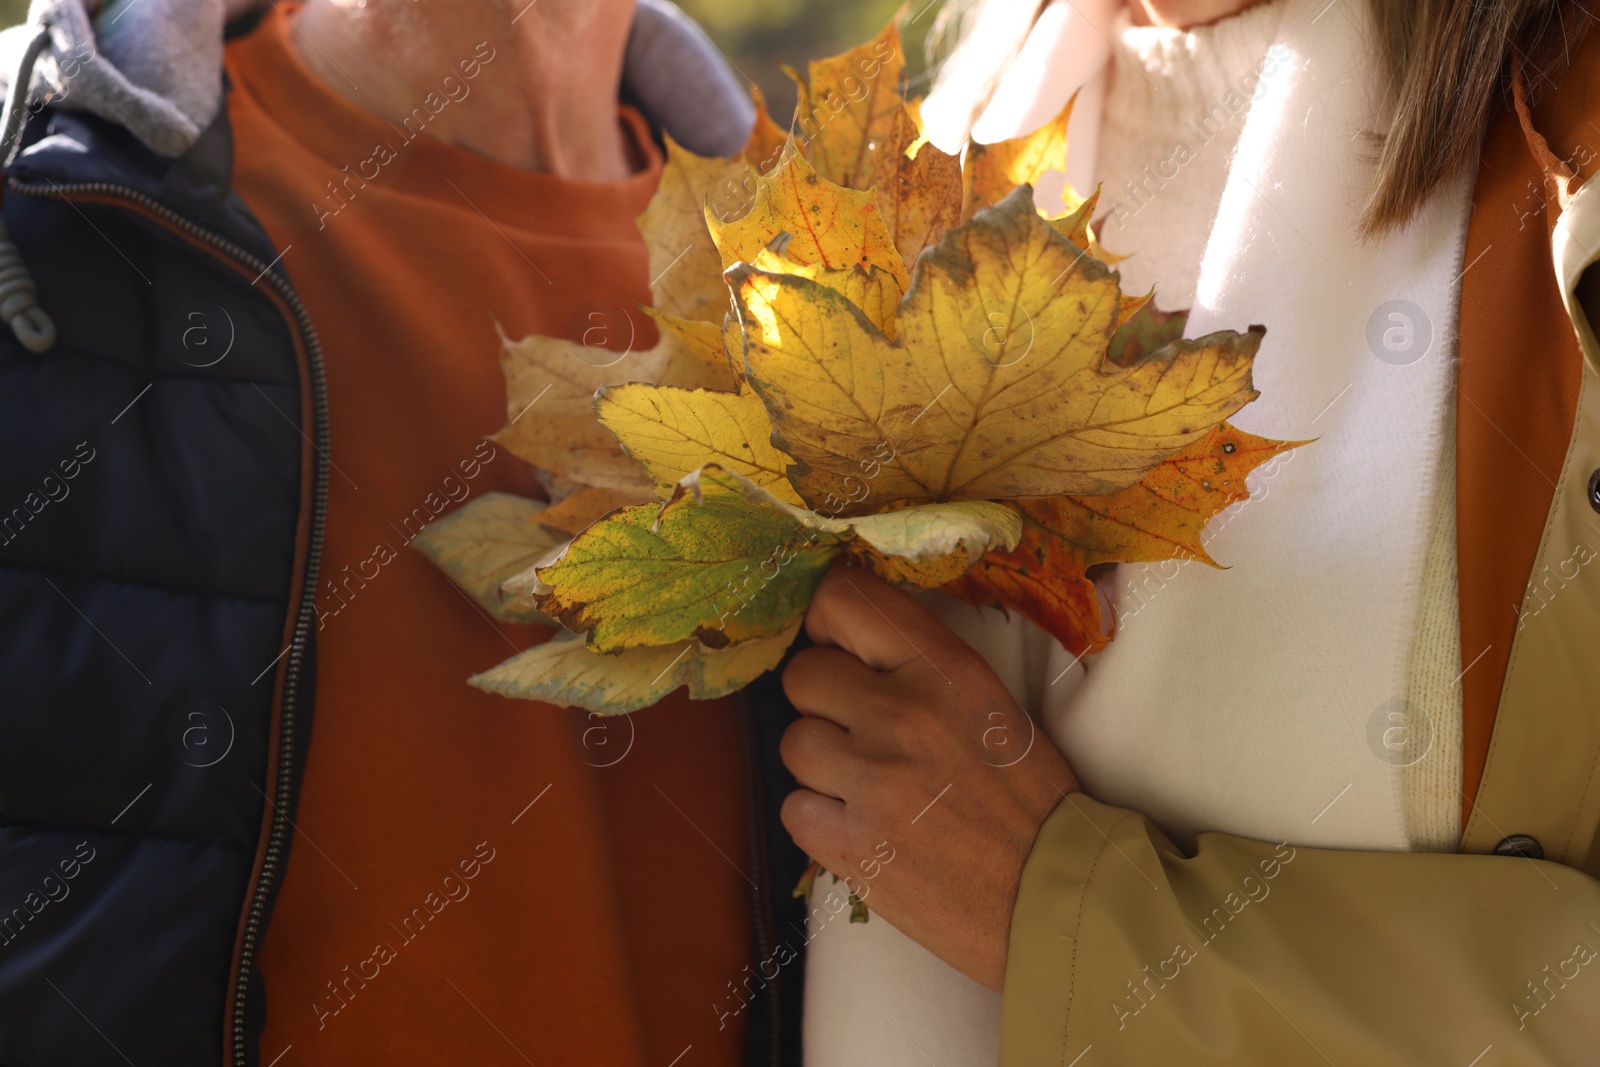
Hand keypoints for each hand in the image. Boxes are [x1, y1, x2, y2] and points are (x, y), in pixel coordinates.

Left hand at [779, 567, 1078, 990]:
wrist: (1052, 892)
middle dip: (822, 701)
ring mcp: (872, 779)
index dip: (825, 623)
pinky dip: (818, 821)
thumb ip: (919, 668)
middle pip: (802, 674)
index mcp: (944, 669)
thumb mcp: (989, 702)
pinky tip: (861, 829)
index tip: (837, 647)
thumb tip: (847, 647)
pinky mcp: (850, 844)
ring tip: (865, 787)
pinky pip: (793, 809)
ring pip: (793, 742)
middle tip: (857, 731)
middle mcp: (901, 713)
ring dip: (821, 764)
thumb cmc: (1027, 796)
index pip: (844, 601)